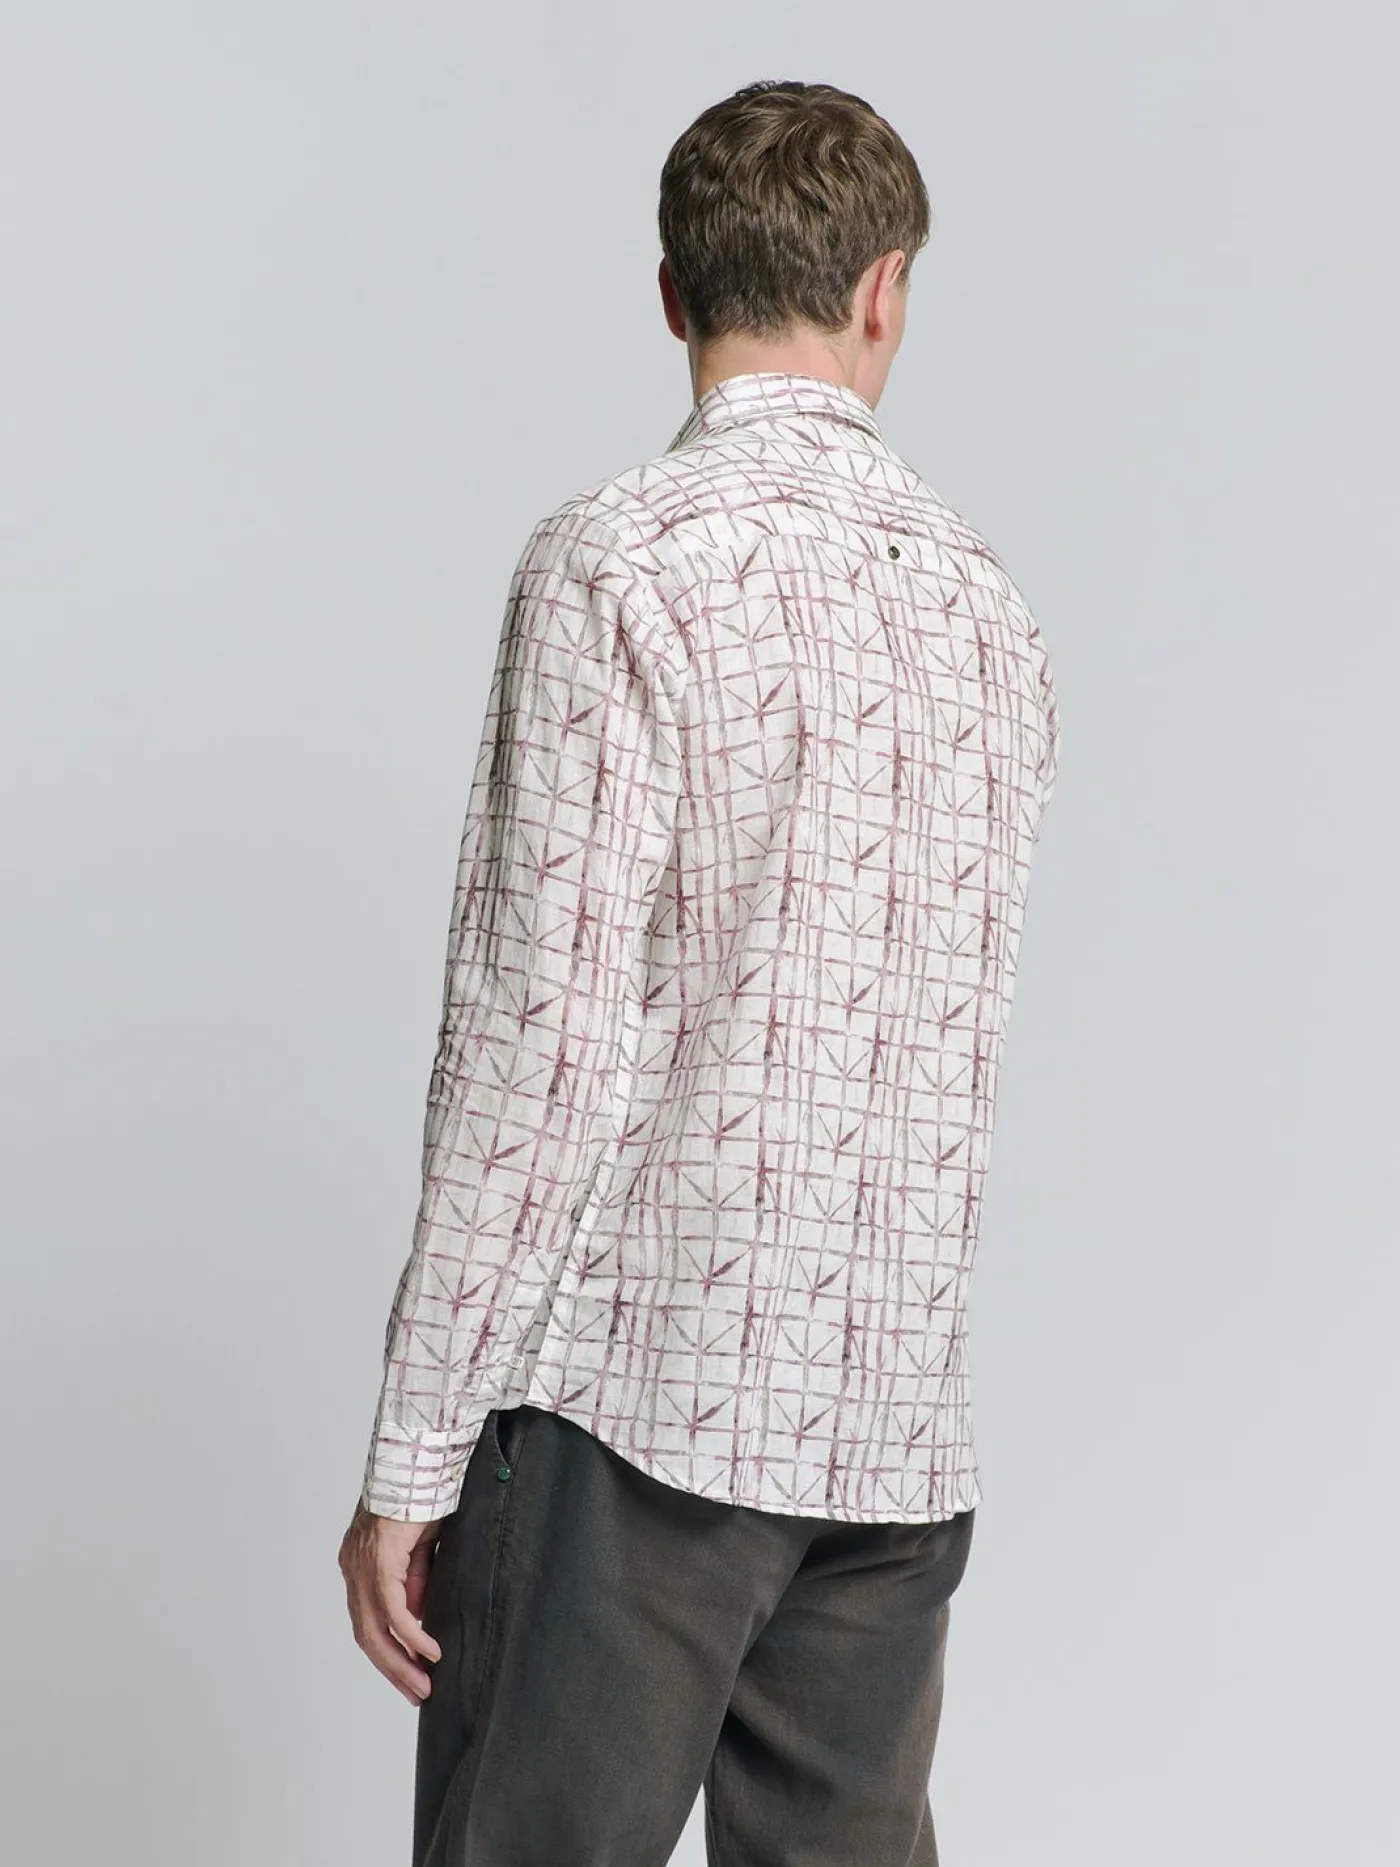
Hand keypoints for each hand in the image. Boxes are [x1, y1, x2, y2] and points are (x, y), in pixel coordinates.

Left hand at [338, 1500, 445, 1704]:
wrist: (419, 1459)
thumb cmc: (421, 1495)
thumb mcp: (420, 1548)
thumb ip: (414, 1580)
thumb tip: (416, 1617)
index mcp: (359, 1564)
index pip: (367, 1620)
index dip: (386, 1652)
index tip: (408, 1675)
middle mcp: (353, 1568)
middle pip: (366, 1633)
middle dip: (392, 1668)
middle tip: (416, 1693)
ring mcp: (362, 1565)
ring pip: (374, 1628)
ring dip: (400, 1661)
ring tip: (423, 1684)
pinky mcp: (380, 1560)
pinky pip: (393, 1609)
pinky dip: (411, 1635)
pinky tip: (429, 1652)